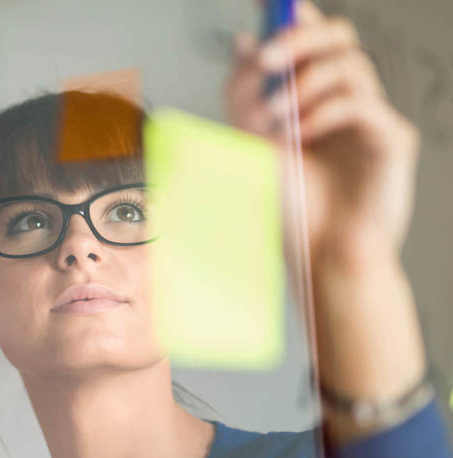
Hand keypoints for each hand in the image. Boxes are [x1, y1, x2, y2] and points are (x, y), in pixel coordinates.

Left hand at [226, 0, 418, 275]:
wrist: (319, 255)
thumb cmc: (295, 206)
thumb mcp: (256, 145)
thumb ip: (249, 96)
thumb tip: (243, 42)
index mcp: (317, 96)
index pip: (313, 37)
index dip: (294, 15)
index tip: (266, 1)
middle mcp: (349, 99)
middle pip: (338, 37)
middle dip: (298, 40)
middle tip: (267, 61)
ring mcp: (373, 116)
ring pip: (349, 64)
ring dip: (303, 84)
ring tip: (275, 118)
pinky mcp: (392, 139)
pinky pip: (361, 103)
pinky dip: (324, 111)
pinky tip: (301, 134)